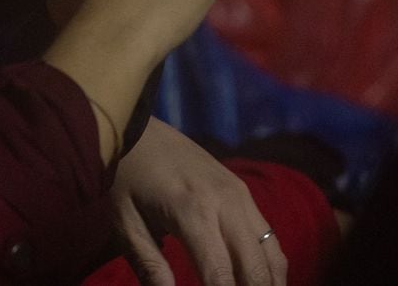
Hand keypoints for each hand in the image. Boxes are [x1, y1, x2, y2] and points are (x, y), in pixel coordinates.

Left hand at [113, 120, 286, 285]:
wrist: (138, 128)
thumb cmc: (125, 178)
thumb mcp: (125, 224)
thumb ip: (149, 266)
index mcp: (192, 212)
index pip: (221, 275)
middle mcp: (225, 203)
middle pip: (256, 267)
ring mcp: (240, 194)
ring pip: (272, 252)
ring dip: (269, 284)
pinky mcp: (243, 191)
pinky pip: (269, 235)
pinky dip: (270, 265)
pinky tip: (261, 283)